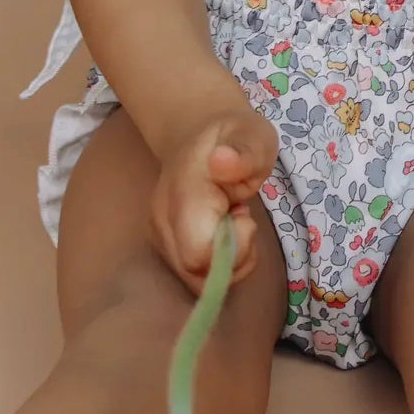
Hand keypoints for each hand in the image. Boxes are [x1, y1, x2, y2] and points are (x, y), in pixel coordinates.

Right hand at [149, 103, 278, 297]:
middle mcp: (164, 221)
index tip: (244, 216)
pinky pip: (195, 273)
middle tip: (241, 217)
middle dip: (232, 259)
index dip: (231, 250)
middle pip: (196, 275)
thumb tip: (222, 162)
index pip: (197, 255)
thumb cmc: (234, 135)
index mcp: (183, 194)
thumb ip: (245, 152)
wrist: (200, 133)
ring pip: (195, 280)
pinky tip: (222, 227)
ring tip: (232, 218)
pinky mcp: (165, 246)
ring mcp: (160, 235)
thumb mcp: (253, 135)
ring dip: (227, 260)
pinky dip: (218, 260)